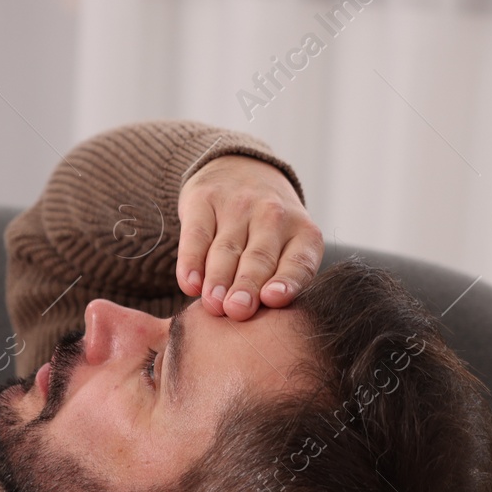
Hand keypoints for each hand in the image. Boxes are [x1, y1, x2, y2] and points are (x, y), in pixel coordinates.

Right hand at [175, 154, 323, 320]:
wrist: (241, 170)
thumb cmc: (267, 231)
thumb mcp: (287, 247)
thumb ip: (277, 282)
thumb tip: (251, 321)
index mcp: (302, 233)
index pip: (298, 261)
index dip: (287, 280)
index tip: (273, 298)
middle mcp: (274, 216)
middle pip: (259, 258)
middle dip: (247, 286)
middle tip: (236, 310)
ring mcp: (238, 206)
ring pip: (227, 250)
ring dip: (218, 279)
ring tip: (212, 304)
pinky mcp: (204, 200)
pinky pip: (197, 236)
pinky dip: (191, 262)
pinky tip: (189, 284)